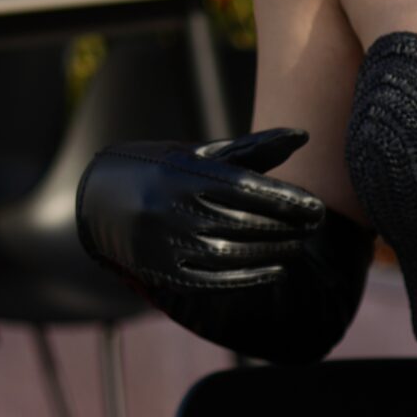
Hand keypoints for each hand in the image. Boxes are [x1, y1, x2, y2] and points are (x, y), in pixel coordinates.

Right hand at [76, 127, 328, 298]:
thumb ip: (251, 151)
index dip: (286, 200)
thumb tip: (303, 136)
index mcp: (184, 174)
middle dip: (285, 227)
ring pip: (234, 253)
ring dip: (273, 252)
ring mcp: (169, 244)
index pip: (247, 189)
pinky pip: (216, 281)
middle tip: (313, 227)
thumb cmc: (162, 172)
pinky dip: (251, 278)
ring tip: (298, 246)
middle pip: (245, 222)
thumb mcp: (198, 155)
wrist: (100, 204)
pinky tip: (276, 270)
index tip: (317, 208)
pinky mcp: (167, 273)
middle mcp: (174, 209)